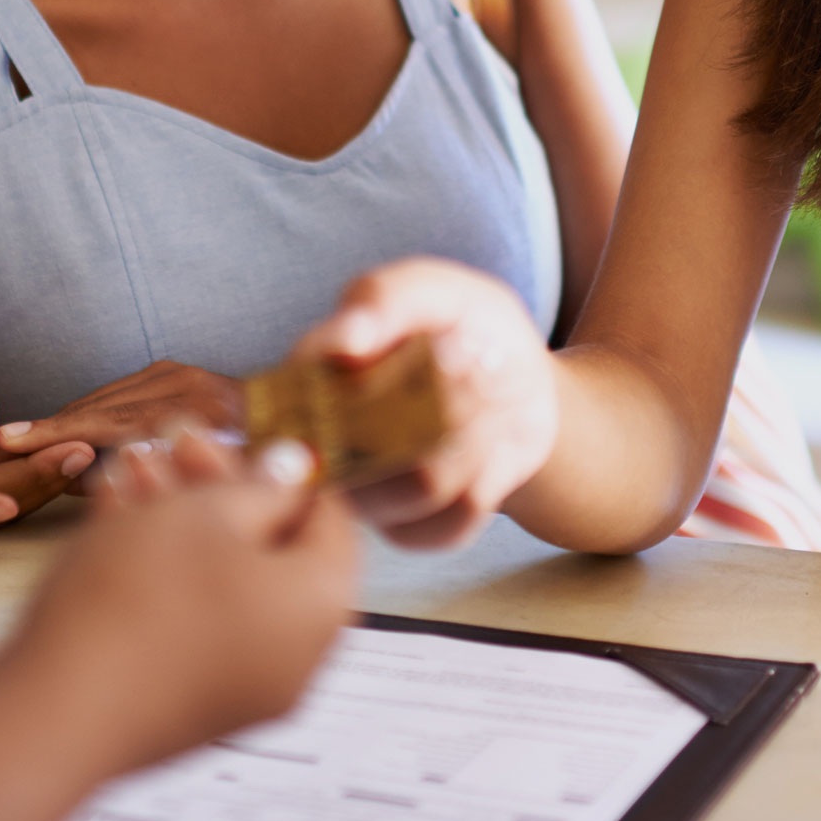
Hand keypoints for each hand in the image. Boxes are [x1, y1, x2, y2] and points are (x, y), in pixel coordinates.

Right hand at [0, 359, 244, 463]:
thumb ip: (154, 478)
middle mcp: (187, 382)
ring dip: (61, 420)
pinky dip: (85, 412)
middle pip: (102, 406)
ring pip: (104, 397)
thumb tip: (83, 479)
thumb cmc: (257, 461)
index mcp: (201, 409)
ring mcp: (177, 371)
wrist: (295, 417)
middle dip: (48, 427)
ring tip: (14, 443)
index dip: (60, 434)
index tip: (11, 442)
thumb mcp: (216, 479)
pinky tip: (55, 431)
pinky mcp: (169, 370)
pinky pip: (116, 393)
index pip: (116, 421)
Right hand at [2, 427, 359, 771]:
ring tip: (130, 462)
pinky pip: (187, 616)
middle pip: (267, 547)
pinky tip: (114, 510)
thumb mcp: (208, 513)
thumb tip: (296, 470)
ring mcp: (235, 686)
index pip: (330, 520)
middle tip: (174, 439)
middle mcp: (292, 656)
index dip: (289, 467)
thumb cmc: (139, 601)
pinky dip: (158, 564)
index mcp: (320, 607)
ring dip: (177, 514)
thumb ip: (262, 486)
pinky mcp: (181, 702)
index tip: (248, 432)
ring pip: (218, 577)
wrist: (47, 717)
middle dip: (216, 485)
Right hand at [294, 258, 556, 548]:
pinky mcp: (414, 531)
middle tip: (473, 354)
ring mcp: (366, 496)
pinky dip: (495, 465)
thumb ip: (385, 296)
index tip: (420, 341)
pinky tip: (495, 437)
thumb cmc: (464, 325)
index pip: (295, 392)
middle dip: (445, 393)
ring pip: (422, 481)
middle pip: (370, 441)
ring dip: (478, 427)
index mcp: (314, 380)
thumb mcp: (435, 290)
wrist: (524, 381)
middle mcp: (327, 446)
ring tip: (491, 392)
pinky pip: (458, 512)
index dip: (359, 371)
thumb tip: (342, 339)